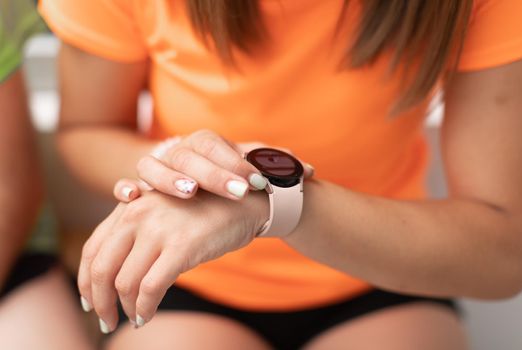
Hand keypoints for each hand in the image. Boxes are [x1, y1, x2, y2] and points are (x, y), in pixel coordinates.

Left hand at [78, 189, 268, 332]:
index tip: (90, 302)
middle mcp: (138, 214)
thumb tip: (112, 276)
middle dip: (99, 302)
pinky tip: (147, 315)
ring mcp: (159, 229)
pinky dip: (145, 309)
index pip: (92, 249)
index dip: (86, 281)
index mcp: (130, 206)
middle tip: (105, 321)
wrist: (243, 201)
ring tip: (135, 318)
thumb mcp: (163, 214)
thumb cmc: (203, 211)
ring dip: (125, 309)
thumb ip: (136, 233)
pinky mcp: (182, 246)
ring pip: (124, 282)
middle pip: (101, 268)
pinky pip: (151, 288)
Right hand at [113, 130, 314, 202]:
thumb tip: (310, 171)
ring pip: (154, 165)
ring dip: (169, 178)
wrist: (186, 177)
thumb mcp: (247, 168)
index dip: (236, 161)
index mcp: (205, 143)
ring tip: (189, 192)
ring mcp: (155, 167)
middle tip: (238, 191)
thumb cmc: (222, 173)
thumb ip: (274, 167)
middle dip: (215, 174)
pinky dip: (126, 188)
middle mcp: (178, 151)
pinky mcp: (139, 187)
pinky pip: (126, 183)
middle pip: (191, 155)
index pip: (218, 145)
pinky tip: (132, 198)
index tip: (258, 181)